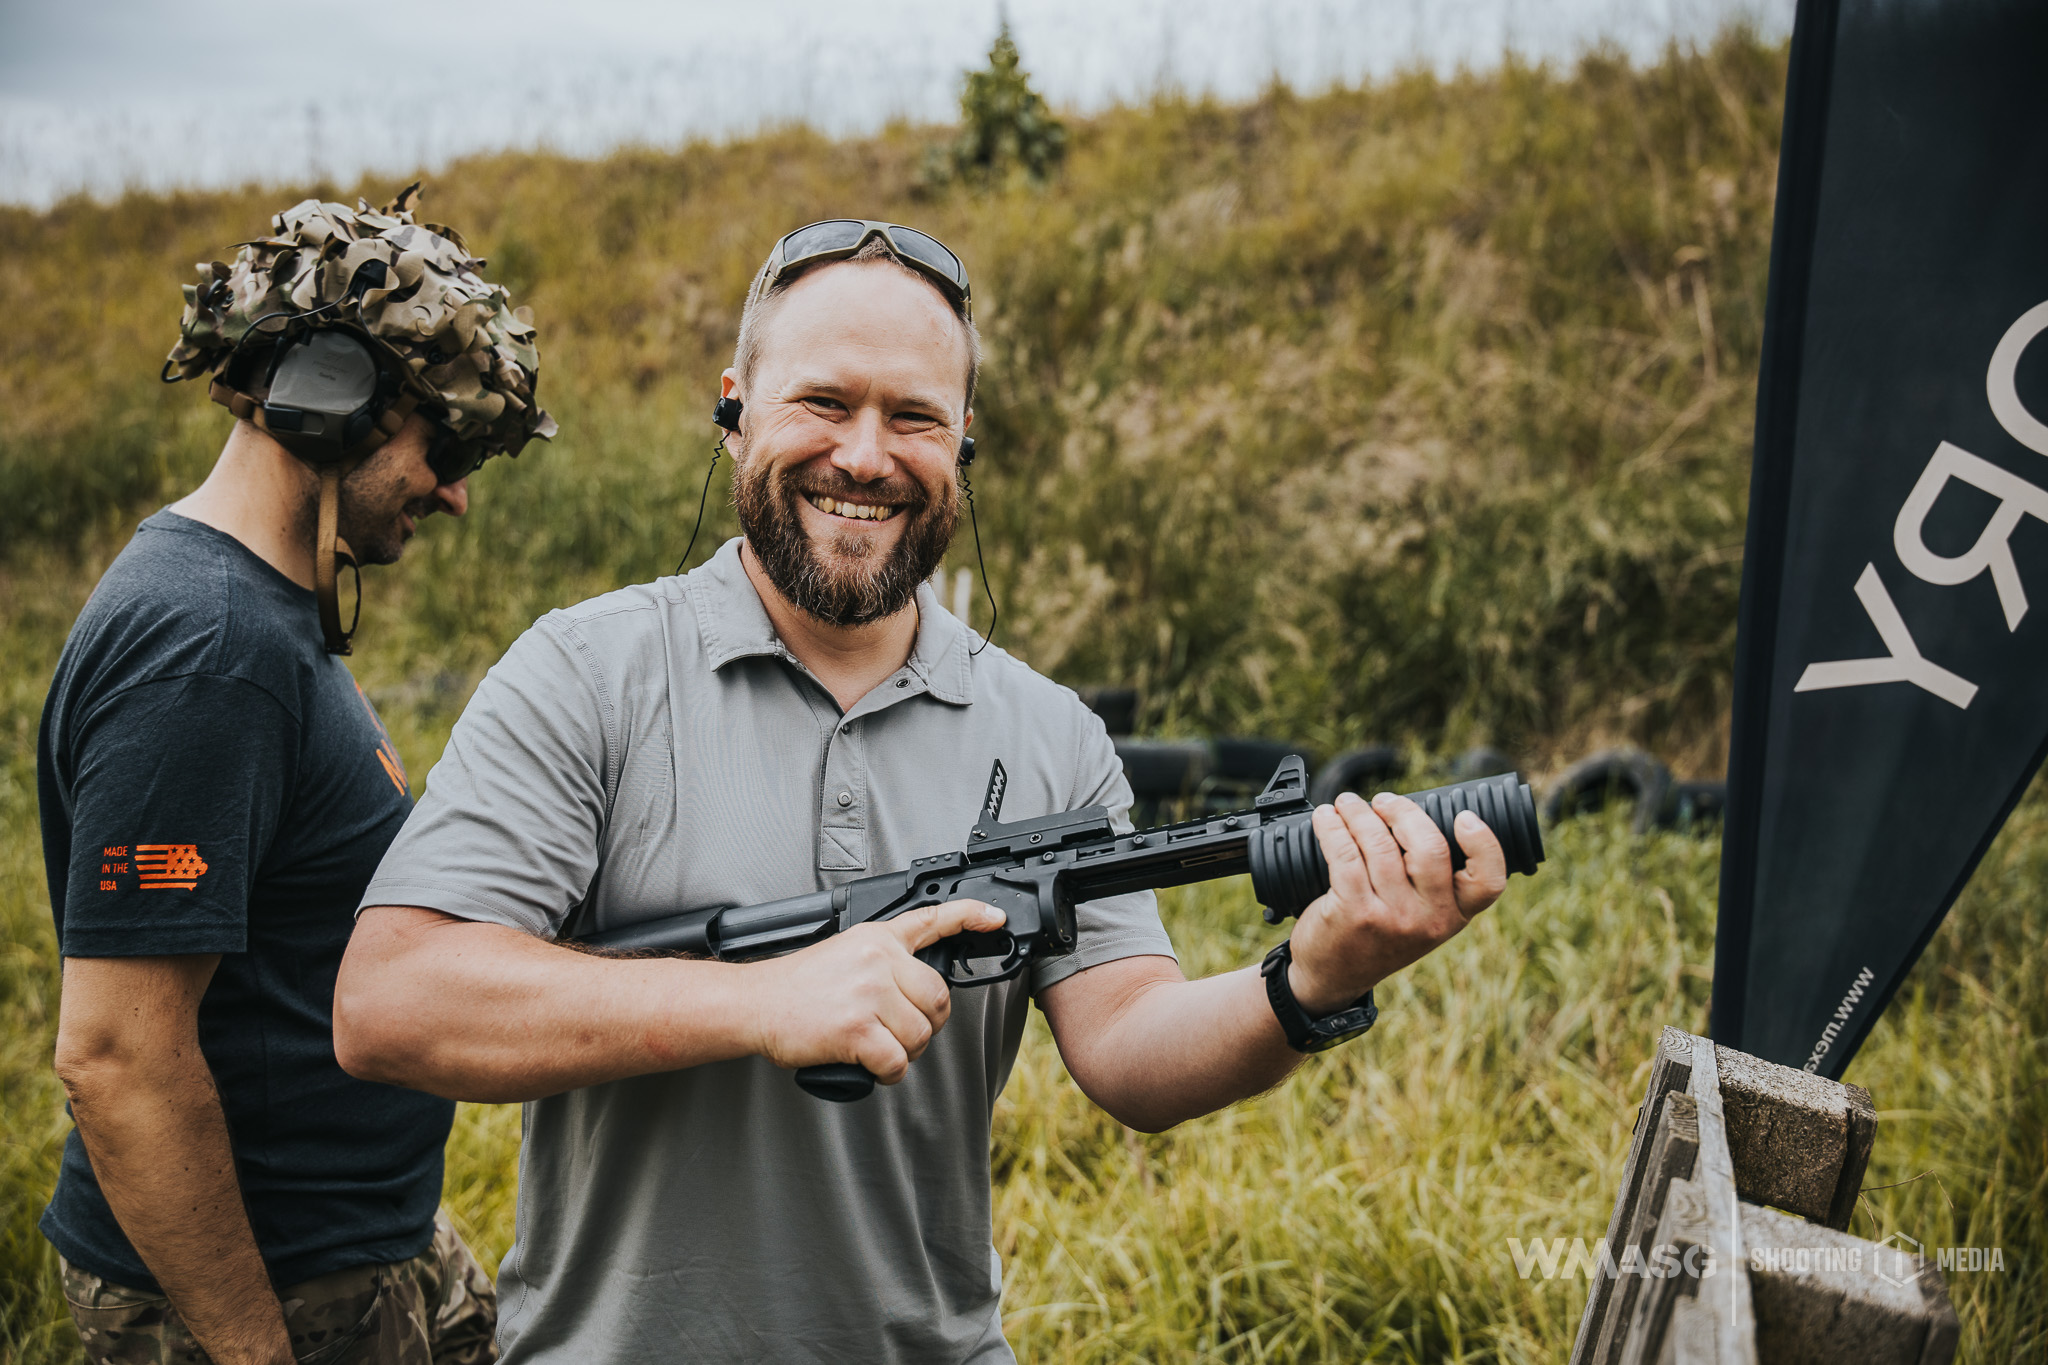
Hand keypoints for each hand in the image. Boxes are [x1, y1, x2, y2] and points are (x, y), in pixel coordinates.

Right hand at [745, 899, 1005, 1083]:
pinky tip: (869, 1065)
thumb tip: (917, 992)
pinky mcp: (857, 1028)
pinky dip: (888, 1072)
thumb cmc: (798, 986)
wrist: (756, 1003)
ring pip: (920, 1035)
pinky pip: (897, 1061)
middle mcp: (878, 961)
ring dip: (904, 1052)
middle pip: (937, 1000)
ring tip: (875, 1048)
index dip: (969, 917)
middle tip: (896, 1033)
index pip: (931, 919)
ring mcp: (869, 994)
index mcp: (877, 939)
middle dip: (924, 1025)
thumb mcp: (844, 951)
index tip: (995, 917)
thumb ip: (882, 960)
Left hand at [1285, 791, 1506, 1013]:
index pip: (1488, 882)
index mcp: (1454, 917)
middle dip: (1403, 812)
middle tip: (1384, 801)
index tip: (1464, 817)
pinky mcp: (1354, 912)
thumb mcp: (1419, 920)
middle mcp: (1429, 920)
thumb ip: (1429, 882)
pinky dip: (1332, 828)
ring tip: (1347, 804)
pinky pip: (1344, 854)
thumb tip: (1412, 817)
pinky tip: (1326, 818)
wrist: (1333, 977)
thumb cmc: (1378, 935)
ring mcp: (1392, 917)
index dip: (1484, 844)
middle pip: (1430, 848)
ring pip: (1380, 845)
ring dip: (1359, 813)